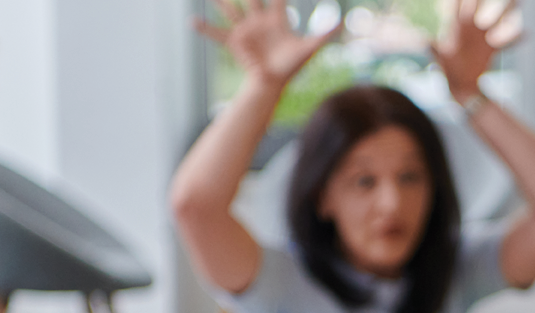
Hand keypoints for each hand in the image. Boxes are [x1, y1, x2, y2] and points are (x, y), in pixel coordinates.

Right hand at [194, 0, 338, 87]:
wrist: (273, 82)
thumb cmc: (291, 65)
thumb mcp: (309, 48)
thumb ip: (324, 35)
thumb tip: (342, 24)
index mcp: (276, 19)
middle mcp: (258, 20)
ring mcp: (245, 29)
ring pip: (231, 9)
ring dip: (222, 1)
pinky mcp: (234, 42)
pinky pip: (217, 33)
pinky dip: (204, 28)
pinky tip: (191, 21)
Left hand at [433, 0, 520, 100]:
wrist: (460, 85)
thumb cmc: (447, 70)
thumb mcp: (439, 60)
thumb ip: (433, 49)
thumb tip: (422, 41)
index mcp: (456, 27)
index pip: (458, 7)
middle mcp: (471, 28)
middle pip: (482, 7)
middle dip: (488, 1)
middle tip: (495, 2)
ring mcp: (483, 37)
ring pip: (499, 20)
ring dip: (507, 14)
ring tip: (518, 6)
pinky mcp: (492, 48)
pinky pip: (507, 42)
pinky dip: (517, 39)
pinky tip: (528, 34)